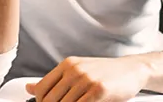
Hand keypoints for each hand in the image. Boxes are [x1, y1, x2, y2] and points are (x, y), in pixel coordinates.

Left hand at [26, 56, 149, 101]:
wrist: (133, 69)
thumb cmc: (106, 72)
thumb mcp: (78, 71)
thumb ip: (54, 80)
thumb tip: (29, 88)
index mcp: (67, 65)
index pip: (41, 89)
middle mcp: (74, 70)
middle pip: (50, 100)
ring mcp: (86, 80)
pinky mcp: (98, 90)